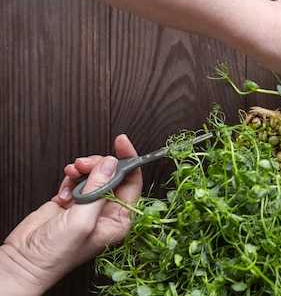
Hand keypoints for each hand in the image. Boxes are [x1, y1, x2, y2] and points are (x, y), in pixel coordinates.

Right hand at [0, 135, 142, 295]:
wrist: (24, 262)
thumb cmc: (57, 253)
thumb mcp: (83, 220)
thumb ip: (99, 189)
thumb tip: (111, 163)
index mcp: (120, 219)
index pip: (133, 182)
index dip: (129, 160)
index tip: (121, 142)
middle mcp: (107, 211)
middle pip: (114, 174)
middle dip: (101, 163)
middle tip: (86, 163)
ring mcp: (89, 205)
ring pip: (96, 174)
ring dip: (84, 168)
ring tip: (73, 171)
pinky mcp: (71, 201)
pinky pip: (78, 179)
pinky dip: (71, 177)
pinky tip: (63, 188)